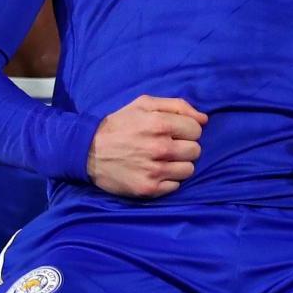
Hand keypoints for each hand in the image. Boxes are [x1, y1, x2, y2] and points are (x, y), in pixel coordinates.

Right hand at [88, 95, 205, 197]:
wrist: (88, 151)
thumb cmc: (120, 124)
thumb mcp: (144, 103)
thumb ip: (177, 106)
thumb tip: (204, 119)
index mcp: (159, 124)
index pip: (196, 130)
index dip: (187, 130)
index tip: (175, 132)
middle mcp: (159, 148)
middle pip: (196, 151)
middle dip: (185, 147)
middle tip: (169, 146)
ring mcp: (154, 171)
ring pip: (188, 170)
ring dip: (179, 164)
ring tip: (163, 160)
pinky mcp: (148, 189)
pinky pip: (175, 186)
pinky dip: (168, 179)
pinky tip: (155, 171)